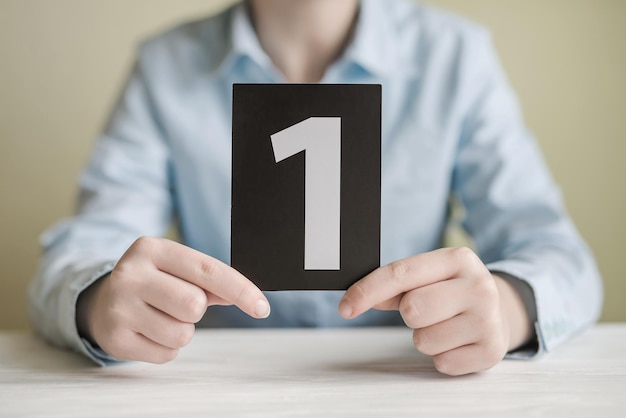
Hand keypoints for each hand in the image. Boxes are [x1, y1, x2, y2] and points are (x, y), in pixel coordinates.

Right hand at [76, 237, 269, 362]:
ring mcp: (119, 307)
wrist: (101, 301)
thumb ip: (212, 280)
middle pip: (194, 304)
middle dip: (196, 310)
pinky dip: (166, 347)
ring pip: (182, 333)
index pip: (207, 270)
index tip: (262, 307)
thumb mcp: (176, 269)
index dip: (240, 290)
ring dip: (182, 331)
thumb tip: (252, 298)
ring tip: (162, 317)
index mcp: (152, 249)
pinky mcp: (115, 338)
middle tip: (178, 303)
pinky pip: (166, 354)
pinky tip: (149, 331)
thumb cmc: (152, 282)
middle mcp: (131, 274)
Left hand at [338, 247, 531, 374]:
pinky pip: (441, 362)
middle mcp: (479, 285)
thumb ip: (393, 286)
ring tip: (445, 325)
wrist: (501, 311)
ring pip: (424, 340)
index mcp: (458, 258)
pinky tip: (457, 341)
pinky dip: (442, 356)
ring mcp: (489, 319)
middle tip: (428, 310)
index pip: (401, 274)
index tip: (345, 307)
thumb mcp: (428, 277)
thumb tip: (356, 299)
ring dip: (426, 337)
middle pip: (412, 309)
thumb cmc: (453, 291)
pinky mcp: (492, 350)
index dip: (367, 291)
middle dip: (410, 315)